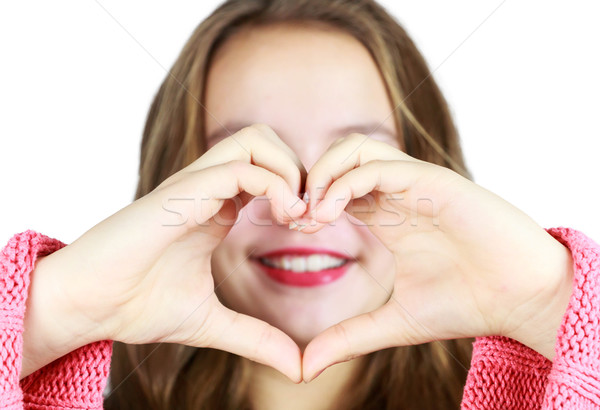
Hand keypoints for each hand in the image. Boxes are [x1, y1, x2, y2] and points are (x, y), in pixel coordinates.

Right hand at [22, 124, 306, 381]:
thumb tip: (297, 367)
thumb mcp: (211, 323)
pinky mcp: (180, 195)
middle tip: (308, 215)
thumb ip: (256, 337)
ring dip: (288, 171)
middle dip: (299, 170)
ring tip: (296, 214)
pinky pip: (237, 168)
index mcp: (215, 208)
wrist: (85, 306)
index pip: (268, 171)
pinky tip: (283, 217)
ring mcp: (193, 187)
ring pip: (255, 140)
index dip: (298, 192)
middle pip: (265, 141)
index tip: (310, 228)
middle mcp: (206, 189)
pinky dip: (272, 185)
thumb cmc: (136, 305)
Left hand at [299, 134, 573, 380]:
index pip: (335, 188)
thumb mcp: (395, 322)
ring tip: (311, 213)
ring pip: (354, 148)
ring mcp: (414, 183)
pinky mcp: (431, 181)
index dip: (307, 202)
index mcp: (388, 215)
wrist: (522, 300)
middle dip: (308, 180)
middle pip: (338, 158)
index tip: (290, 229)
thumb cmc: (468, 304)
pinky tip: (329, 213)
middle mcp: (398, 192)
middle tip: (293, 216)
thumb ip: (350, 336)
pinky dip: (345, 181)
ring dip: (323, 174)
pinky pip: (377, 164)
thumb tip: (306, 366)